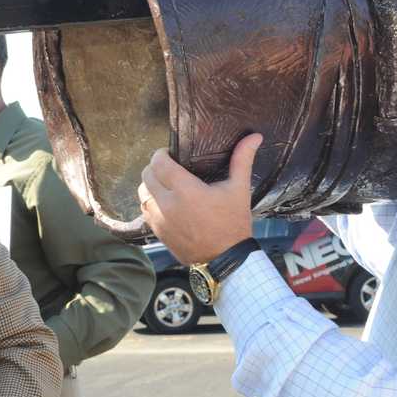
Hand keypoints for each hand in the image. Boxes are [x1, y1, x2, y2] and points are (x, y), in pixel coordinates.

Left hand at [139, 133, 261, 262]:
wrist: (226, 260)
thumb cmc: (233, 223)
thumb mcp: (239, 190)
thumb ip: (242, 160)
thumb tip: (254, 136)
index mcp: (186, 190)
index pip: (159, 162)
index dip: (162, 154)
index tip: (172, 154)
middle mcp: (167, 204)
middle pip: (147, 175)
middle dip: (156, 167)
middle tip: (171, 168)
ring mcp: (160, 220)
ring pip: (142, 193)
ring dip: (151, 185)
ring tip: (167, 185)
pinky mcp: (157, 232)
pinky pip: (145, 211)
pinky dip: (152, 203)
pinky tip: (167, 204)